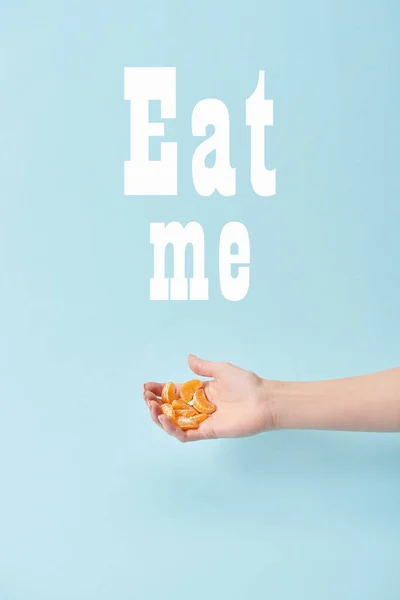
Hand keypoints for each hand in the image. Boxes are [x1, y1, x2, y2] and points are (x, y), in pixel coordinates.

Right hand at [143, 354, 274, 441]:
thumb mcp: (222, 370)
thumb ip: (203, 367)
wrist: (263, 401)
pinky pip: (185, 434)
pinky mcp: (207, 432)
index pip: (174, 392)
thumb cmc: (246, 384)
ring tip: (151, 408)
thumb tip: (188, 358)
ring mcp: (202, 421)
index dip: (160, 389)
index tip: (147, 386)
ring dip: (159, 417)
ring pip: (174, 422)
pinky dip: (173, 429)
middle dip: (155, 403)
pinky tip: (164, 419)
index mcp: (201, 392)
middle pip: (170, 408)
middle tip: (146, 397)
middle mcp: (199, 408)